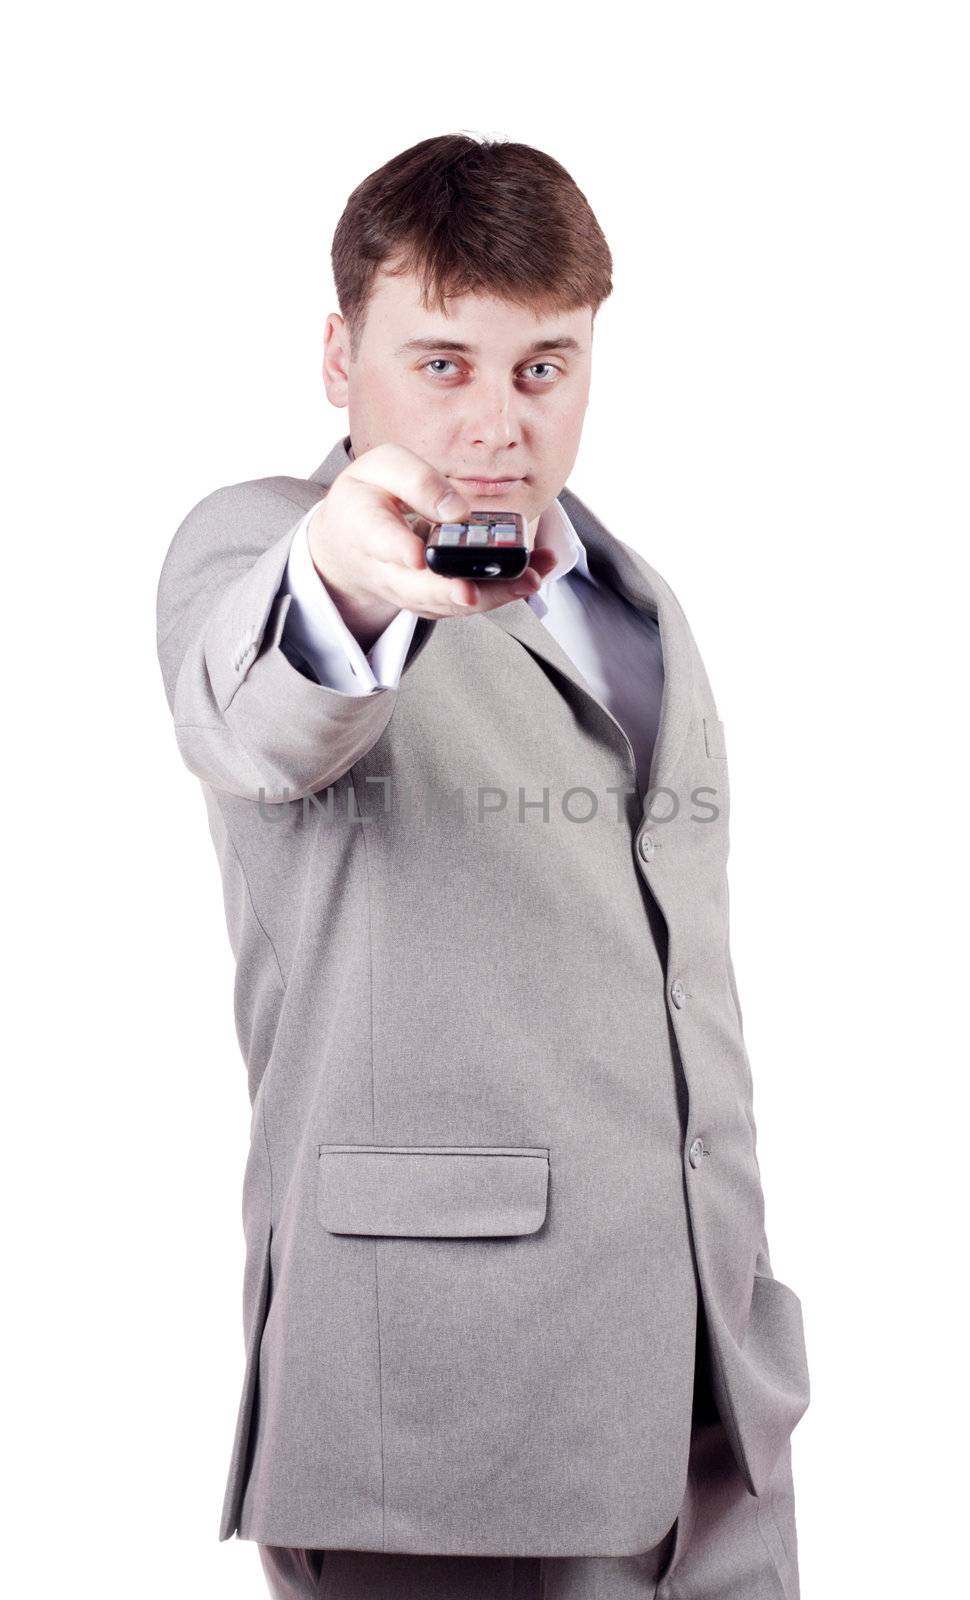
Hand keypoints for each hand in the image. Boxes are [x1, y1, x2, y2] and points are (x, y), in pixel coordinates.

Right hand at [306, 442, 556, 651]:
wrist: (348, 542)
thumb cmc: (370, 496)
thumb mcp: (381, 468)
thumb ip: (415, 480)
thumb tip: (458, 510)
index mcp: (364, 525)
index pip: (380, 538)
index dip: (398, 548)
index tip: (416, 555)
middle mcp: (385, 569)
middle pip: (417, 587)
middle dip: (448, 592)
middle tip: (472, 592)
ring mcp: (410, 591)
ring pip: (447, 603)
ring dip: (490, 596)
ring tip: (530, 579)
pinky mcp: (433, 601)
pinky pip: (466, 603)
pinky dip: (501, 592)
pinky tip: (535, 575)